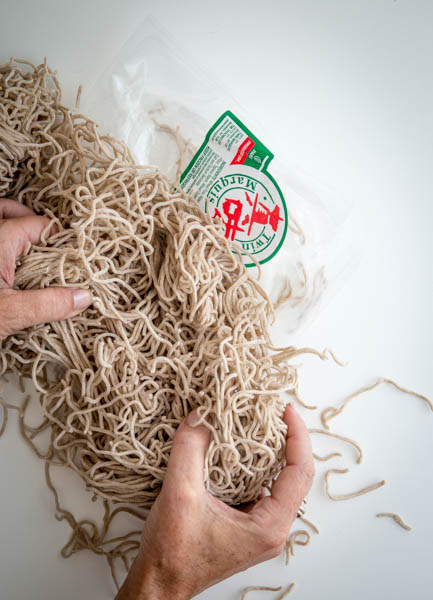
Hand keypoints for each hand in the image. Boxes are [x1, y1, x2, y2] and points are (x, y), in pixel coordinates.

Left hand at [0, 198, 91, 339]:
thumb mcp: (9, 314)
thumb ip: (48, 304)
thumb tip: (82, 298)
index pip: (41, 226)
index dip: (62, 241)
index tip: (76, 259)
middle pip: (12, 211)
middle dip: (34, 225)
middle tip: (54, 247)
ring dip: (15, 231)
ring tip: (32, 252)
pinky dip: (4, 247)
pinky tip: (10, 267)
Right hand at [116, 403, 313, 599]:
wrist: (159, 583)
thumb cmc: (173, 553)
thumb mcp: (180, 494)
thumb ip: (190, 449)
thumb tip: (200, 415)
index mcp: (268, 525)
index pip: (299, 472)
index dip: (297, 436)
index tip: (286, 410)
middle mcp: (271, 528)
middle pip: (294, 475)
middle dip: (287, 440)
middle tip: (272, 412)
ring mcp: (259, 528)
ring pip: (277, 481)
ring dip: (270, 452)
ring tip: (258, 424)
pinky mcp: (245, 525)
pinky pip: (260, 488)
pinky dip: (254, 465)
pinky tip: (238, 449)